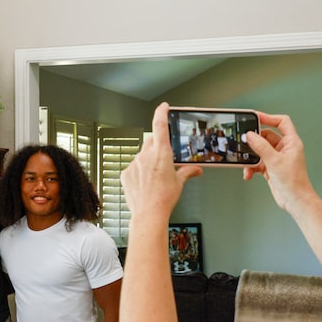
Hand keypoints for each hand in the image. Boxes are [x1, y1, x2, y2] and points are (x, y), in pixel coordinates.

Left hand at [122, 103, 201, 219]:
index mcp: (162, 153)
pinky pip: (133, 167)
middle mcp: (146, 156)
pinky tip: (144, 184)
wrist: (148, 214)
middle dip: (157, 146)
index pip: (160, 125)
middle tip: (162, 159)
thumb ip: (187, 171)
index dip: (162, 113)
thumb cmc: (164, 199)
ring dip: (147, 162)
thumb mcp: (179, 183)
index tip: (163, 107)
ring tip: (153, 178)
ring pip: (141, 156)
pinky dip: (138, 172)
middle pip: (151, 141)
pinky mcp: (126, 173)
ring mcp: (134, 164)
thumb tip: (195, 169)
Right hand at [242, 112, 312, 213]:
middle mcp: (285, 149)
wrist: (294, 200)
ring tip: (247, 164)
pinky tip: (249, 174)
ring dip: (251, 158)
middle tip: (244, 142)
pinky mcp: (271, 168)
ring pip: (259, 151)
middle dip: (255, 142)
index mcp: (291, 142)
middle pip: (266, 137)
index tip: (255, 117)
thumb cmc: (294, 182)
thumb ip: (261, 147)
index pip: (282, 122)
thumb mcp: (274, 161)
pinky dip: (251, 168)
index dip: (269, 118)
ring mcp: (277, 158)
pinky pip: (257, 163)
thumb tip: (250, 135)